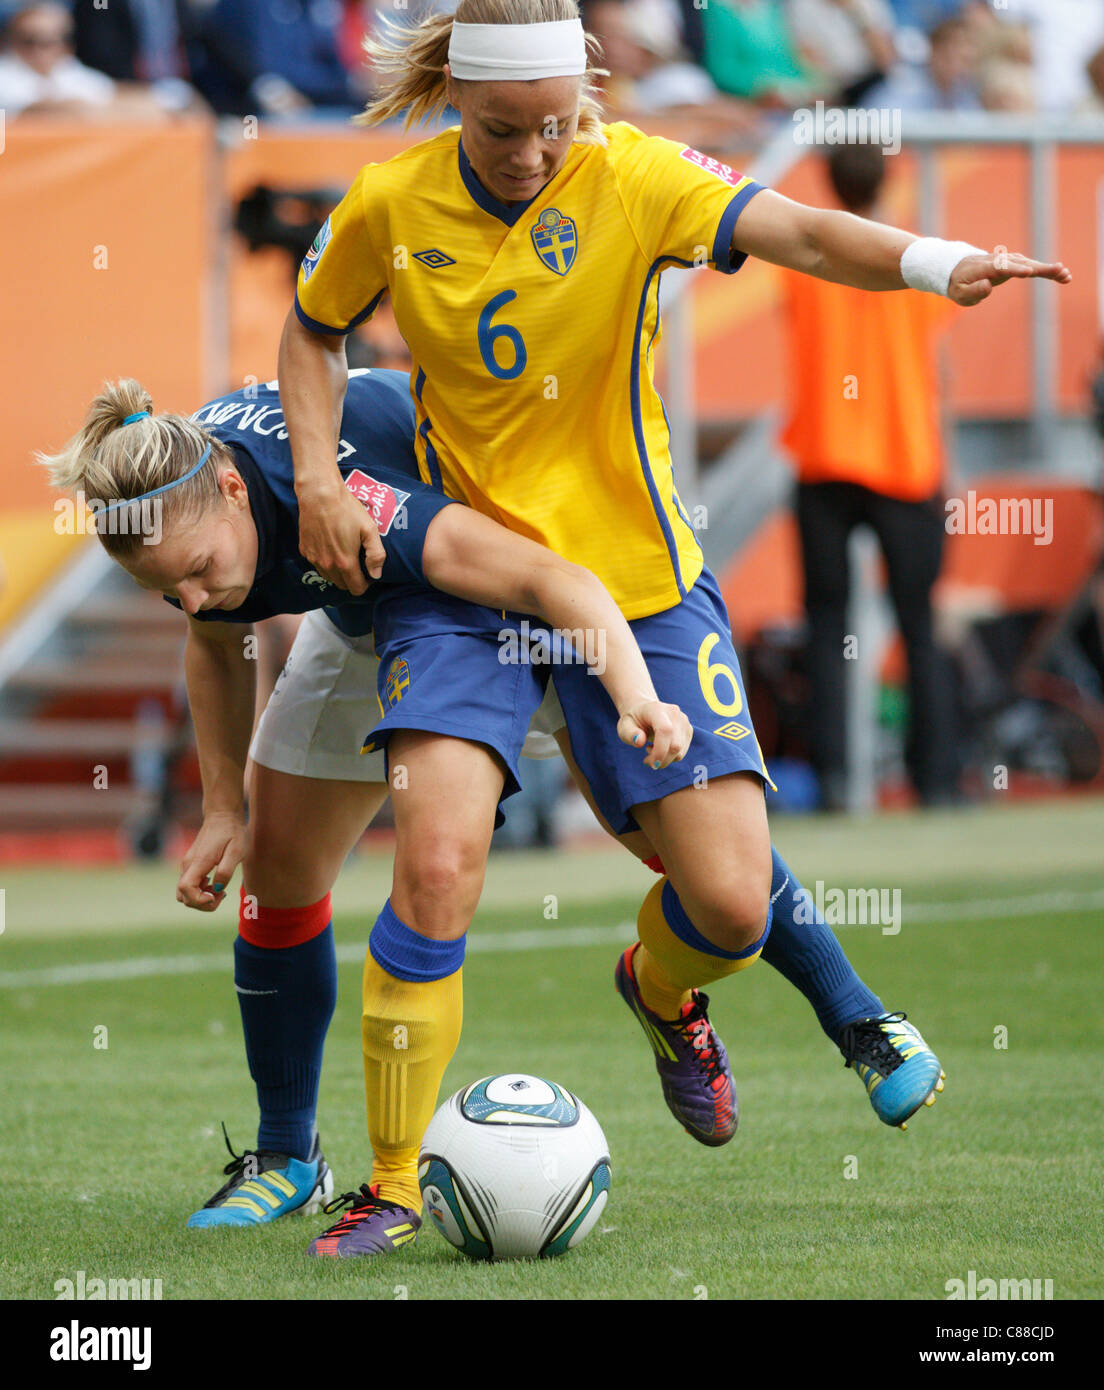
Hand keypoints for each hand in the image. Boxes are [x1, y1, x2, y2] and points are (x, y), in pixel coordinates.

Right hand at [177, 811, 246, 911]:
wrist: (223, 815)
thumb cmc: (232, 832)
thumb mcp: (237, 850)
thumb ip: (226, 871)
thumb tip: (217, 889)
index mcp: (198, 862)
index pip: (186, 889)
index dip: (199, 900)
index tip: (216, 896)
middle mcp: (188, 865)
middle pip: (183, 896)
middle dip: (202, 903)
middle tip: (222, 894)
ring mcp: (187, 865)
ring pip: (184, 893)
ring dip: (200, 898)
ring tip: (219, 890)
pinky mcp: (190, 865)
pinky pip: (189, 885)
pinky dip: (199, 891)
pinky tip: (214, 883)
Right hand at [297, 483, 384, 594]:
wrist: (319, 495)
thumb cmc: (347, 510)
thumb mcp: (369, 529)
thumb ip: (376, 555)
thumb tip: (376, 574)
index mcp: (345, 562)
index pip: (356, 589)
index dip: (365, 585)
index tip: (369, 574)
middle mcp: (327, 565)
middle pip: (342, 585)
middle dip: (352, 580)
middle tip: (358, 563)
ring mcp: (313, 558)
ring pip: (329, 577)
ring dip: (338, 573)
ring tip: (345, 555)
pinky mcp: (304, 550)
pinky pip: (317, 564)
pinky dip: (325, 562)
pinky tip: (331, 546)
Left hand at [617, 701, 692, 769]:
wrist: (644, 710)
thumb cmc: (633, 720)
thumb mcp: (624, 726)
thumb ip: (629, 734)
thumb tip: (640, 741)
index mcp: (657, 709)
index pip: (665, 730)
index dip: (660, 750)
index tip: (650, 763)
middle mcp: (674, 713)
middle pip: (675, 745)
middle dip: (661, 759)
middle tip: (646, 761)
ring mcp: (684, 721)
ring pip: (680, 751)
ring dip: (665, 759)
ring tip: (650, 750)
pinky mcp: (688, 730)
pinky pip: (682, 751)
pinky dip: (670, 756)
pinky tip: (659, 748)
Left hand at [949, 248, 1071, 306]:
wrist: (957, 270)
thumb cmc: (958, 285)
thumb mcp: (960, 293)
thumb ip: (973, 291)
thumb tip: (988, 285)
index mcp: (985, 267)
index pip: (1002, 267)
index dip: (1016, 269)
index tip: (1029, 272)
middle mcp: (999, 261)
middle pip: (1022, 263)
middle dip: (1040, 268)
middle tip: (1059, 271)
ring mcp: (1007, 262)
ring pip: (1030, 263)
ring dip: (1048, 269)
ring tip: (1066, 276)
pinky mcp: (1013, 265)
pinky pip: (1031, 266)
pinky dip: (1045, 270)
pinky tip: (1061, 275)